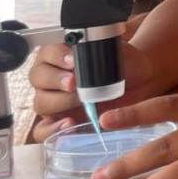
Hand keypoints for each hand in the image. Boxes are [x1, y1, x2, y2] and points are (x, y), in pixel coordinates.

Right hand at [29, 39, 158, 141]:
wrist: (139, 82)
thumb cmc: (123, 64)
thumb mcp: (114, 50)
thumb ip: (97, 48)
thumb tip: (86, 52)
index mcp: (60, 56)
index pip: (46, 54)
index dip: (56, 56)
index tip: (73, 61)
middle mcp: (52, 78)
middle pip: (38, 78)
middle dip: (55, 79)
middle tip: (74, 82)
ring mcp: (54, 101)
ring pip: (41, 102)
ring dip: (58, 101)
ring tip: (80, 100)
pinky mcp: (59, 122)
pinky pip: (43, 130)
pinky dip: (51, 129)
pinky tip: (68, 124)